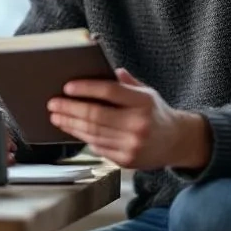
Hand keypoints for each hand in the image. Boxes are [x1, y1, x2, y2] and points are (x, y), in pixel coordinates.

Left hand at [48, 69, 210, 170]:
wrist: (177, 142)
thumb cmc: (157, 113)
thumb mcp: (147, 92)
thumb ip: (126, 82)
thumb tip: (103, 70)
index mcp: (144, 102)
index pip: (110, 91)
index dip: (86, 88)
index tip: (68, 87)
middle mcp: (138, 124)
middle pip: (96, 115)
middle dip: (70, 109)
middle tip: (53, 104)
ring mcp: (132, 145)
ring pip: (93, 133)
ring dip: (71, 124)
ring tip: (57, 116)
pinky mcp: (127, 161)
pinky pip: (98, 147)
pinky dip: (83, 137)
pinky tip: (72, 129)